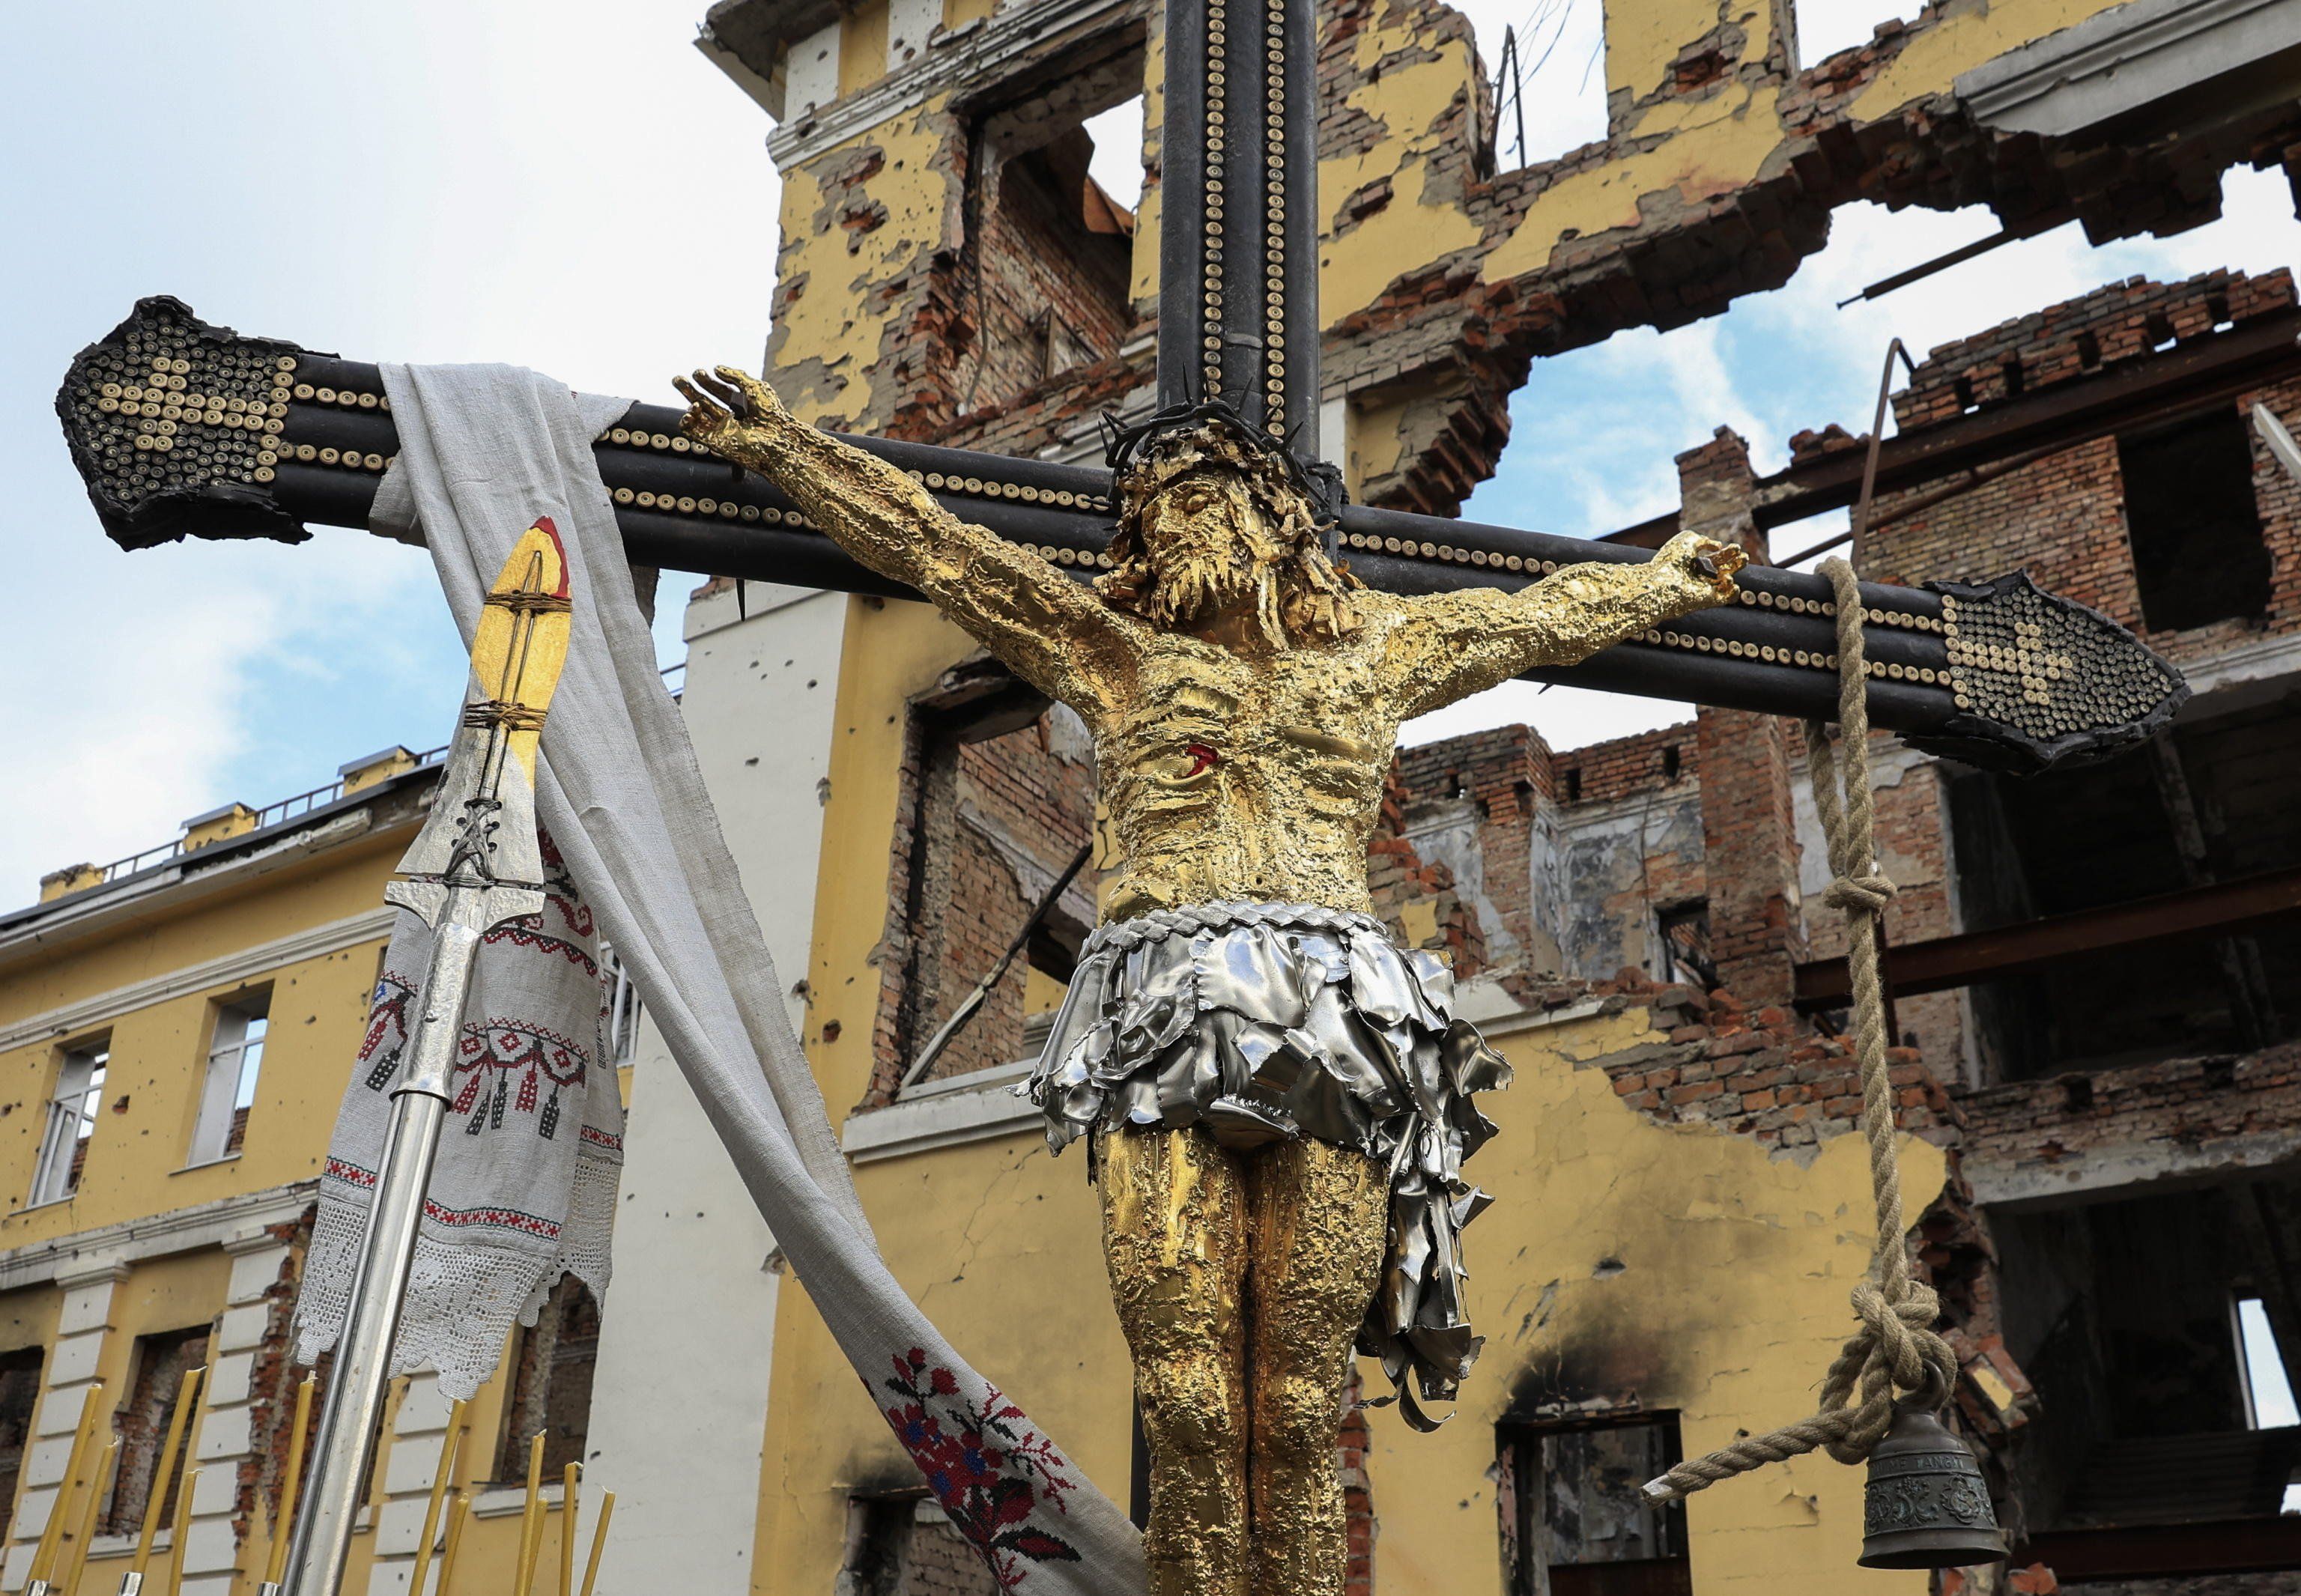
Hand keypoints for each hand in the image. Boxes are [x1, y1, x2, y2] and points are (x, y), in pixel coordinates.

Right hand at [673, 365, 789, 457]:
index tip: (698, 372)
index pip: (720, 391)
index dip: (708, 381)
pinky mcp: (716, 442)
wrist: (776, 439)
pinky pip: (694, 432)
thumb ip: (735, 375)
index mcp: (743, 405)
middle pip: (706, 402)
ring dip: (688, 400)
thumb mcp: (755, 386)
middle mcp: (732, 418)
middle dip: (691, 389)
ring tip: (682, 388)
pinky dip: (687, 421)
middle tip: (678, 379)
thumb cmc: (771, 414)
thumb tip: (716, 368)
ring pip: (698, 416)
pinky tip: (691, 410)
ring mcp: (723, 430)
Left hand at [1656, 529, 1746, 604]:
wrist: (1662, 582)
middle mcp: (1699, 576)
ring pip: (1726, 581)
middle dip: (1734, 560)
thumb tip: (1717, 545)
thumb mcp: (1686, 540)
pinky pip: (1727, 598)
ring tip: (1743, 559)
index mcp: (1692, 564)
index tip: (1734, 546)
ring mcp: (1704, 589)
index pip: (1714, 558)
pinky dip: (1733, 590)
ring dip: (1736, 569)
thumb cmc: (1670, 560)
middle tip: (1742, 553)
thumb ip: (1703, 539)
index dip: (1726, 552)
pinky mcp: (1708, 600)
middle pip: (1722, 569)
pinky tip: (1729, 579)